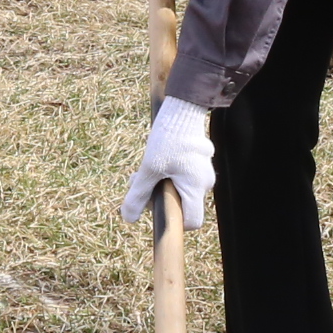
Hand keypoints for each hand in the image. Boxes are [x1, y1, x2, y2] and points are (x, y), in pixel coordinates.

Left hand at [121, 96, 213, 229]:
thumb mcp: (149, 168)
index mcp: (195, 188)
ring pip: (179, 189)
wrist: (183, 110)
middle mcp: (204, 183)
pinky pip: (182, 177)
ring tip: (141, 171)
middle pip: (181, 205)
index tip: (156, 209)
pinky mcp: (197, 163)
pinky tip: (153, 162)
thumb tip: (128, 218)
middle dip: (157, 198)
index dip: (174, 222)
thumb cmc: (169, 139)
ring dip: (158, 185)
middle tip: (139, 184)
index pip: (192, 222)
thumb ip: (139, 195)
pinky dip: (166, 175)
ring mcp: (202, 172)